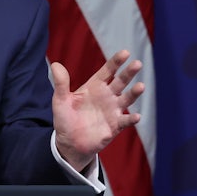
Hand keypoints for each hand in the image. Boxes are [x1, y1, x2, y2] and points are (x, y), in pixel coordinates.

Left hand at [51, 49, 143, 171]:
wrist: (69, 142)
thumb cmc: (65, 118)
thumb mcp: (60, 100)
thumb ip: (61, 83)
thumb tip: (55, 65)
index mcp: (94, 86)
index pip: (107, 71)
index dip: (116, 62)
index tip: (125, 53)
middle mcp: (106, 96)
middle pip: (120, 82)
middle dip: (129, 73)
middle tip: (137, 63)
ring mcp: (112, 110)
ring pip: (126, 99)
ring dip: (134, 93)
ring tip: (141, 86)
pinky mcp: (115, 126)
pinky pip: (125, 121)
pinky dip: (130, 119)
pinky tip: (136, 116)